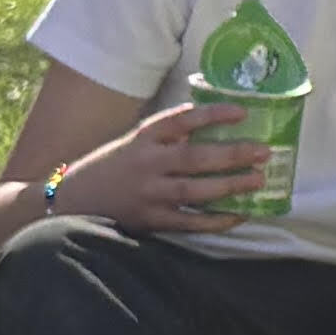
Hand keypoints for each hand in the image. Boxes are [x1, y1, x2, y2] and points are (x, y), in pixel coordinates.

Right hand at [49, 97, 262, 234]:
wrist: (72, 200)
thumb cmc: (113, 166)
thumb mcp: (135, 141)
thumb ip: (169, 134)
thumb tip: (214, 122)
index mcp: (143, 138)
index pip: (181, 121)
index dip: (212, 115)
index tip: (242, 112)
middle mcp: (146, 164)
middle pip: (194, 158)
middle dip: (232, 154)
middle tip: (264, 151)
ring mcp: (148, 194)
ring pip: (194, 191)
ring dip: (229, 186)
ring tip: (258, 180)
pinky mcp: (150, 221)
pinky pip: (189, 222)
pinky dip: (216, 220)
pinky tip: (239, 214)